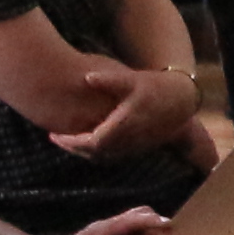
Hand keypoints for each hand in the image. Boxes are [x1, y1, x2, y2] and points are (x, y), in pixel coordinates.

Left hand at [48, 57, 199, 161]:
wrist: (180, 100)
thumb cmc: (154, 86)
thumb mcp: (132, 79)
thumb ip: (109, 79)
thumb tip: (86, 77)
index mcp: (124, 124)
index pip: (91, 142)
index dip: (71, 142)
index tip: (54, 135)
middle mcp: (128, 140)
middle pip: (93, 153)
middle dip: (73, 148)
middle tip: (55, 138)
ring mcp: (134, 146)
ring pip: (102, 157)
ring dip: (84, 151)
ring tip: (67, 140)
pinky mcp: (138, 147)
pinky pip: (112, 155)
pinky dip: (96, 152)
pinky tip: (87, 141)